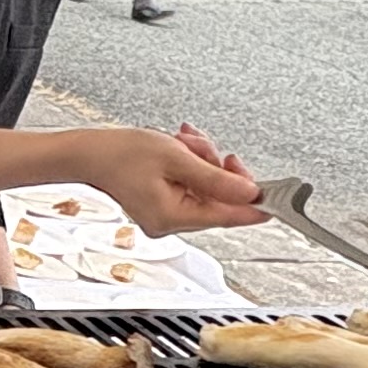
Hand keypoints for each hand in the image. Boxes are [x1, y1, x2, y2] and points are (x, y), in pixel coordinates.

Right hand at [73, 124, 265, 233]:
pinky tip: (179, 150)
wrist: (89, 152)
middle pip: (218, 200)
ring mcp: (166, 216)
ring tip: (182, 145)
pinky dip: (190, 166)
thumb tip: (249, 193)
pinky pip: (191, 186)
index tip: (278, 202)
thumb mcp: (177, 158)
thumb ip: (217, 178)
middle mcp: (170, 223)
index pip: (228, 217)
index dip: (255, 206)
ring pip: (206, 189)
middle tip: (208, 149)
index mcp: (173, 216)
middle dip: (217, 169)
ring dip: (201, 162)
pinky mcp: (162, 206)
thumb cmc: (121, 153)